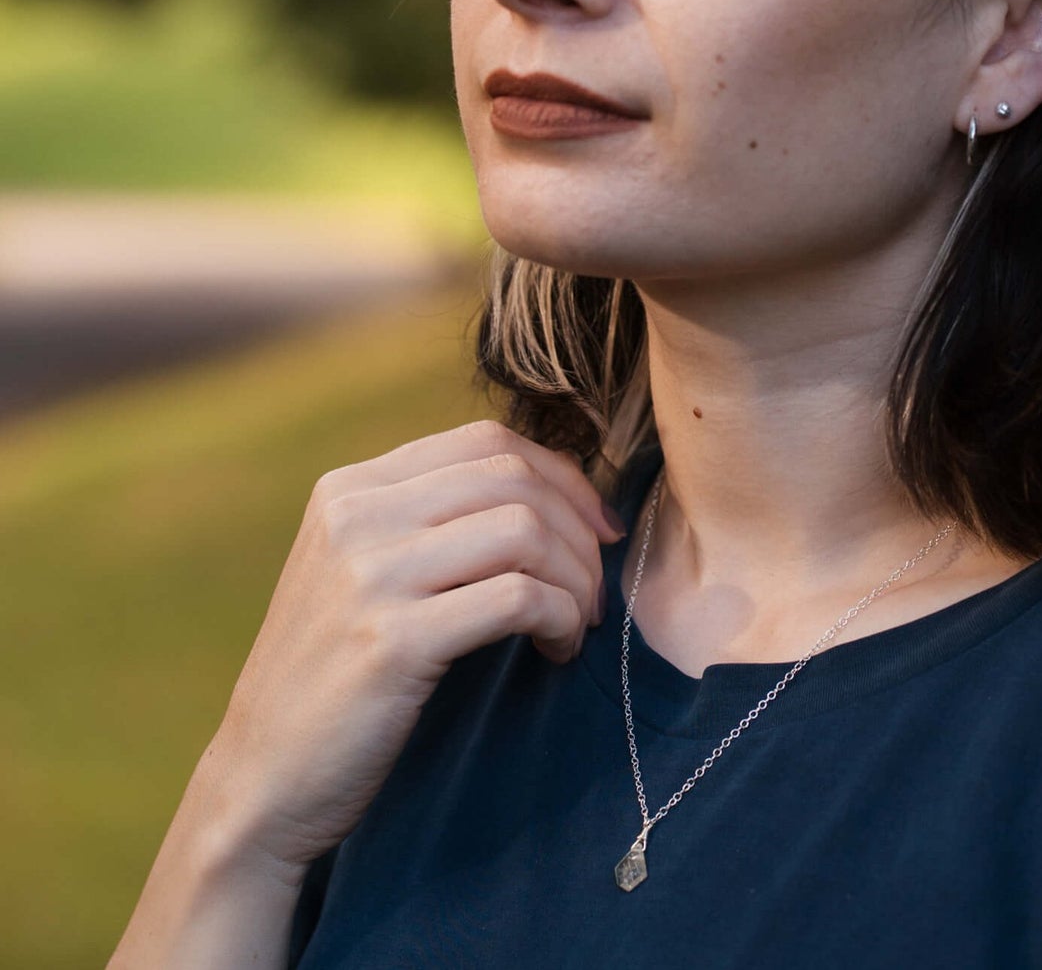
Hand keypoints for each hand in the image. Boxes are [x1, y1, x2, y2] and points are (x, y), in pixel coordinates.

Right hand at [201, 418, 625, 877]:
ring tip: (577, 624)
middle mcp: (355, 516)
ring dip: (576, 578)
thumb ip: (431, 521)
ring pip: (525, 530)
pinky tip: (557, 650)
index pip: (487, 440)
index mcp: (350, 488)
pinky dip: (560, 618)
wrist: (262, 782)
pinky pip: (517, 597)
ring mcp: (368, 575)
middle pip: (514, 478)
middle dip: (579, 530)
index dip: (562, 477)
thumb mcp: (365, 572)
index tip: (598, 529)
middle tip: (596, 589)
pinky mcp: (391, 640)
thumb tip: (554, 490)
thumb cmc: (338, 678)